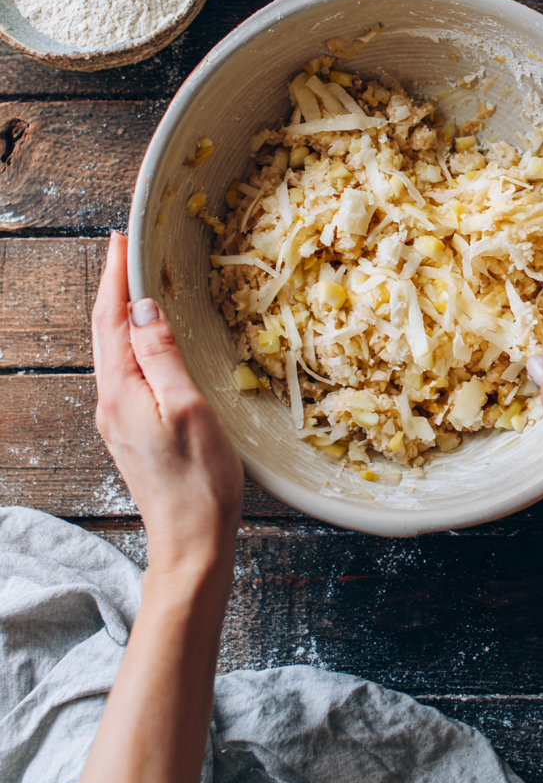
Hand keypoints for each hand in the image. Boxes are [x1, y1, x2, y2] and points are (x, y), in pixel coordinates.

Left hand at [92, 231, 243, 587]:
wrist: (192, 542)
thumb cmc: (199, 481)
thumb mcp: (188, 409)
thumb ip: (162, 355)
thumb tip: (143, 307)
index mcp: (121, 393)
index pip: (110, 322)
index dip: (114, 278)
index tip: (121, 240)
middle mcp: (111, 404)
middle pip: (104, 335)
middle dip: (113, 290)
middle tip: (125, 250)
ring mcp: (119, 421)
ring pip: (113, 355)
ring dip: (120, 316)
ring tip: (135, 285)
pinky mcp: (133, 434)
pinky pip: (126, 374)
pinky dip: (132, 345)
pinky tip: (148, 340)